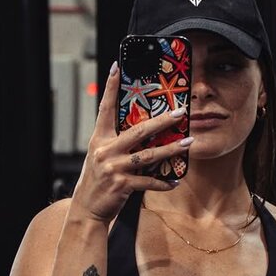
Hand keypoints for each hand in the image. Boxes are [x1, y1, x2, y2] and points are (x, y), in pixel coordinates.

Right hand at [71, 65, 191, 224]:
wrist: (87, 209)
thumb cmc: (97, 180)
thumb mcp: (102, 157)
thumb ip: (117, 143)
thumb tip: (145, 131)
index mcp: (99, 139)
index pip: (105, 108)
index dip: (110, 87)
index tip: (117, 67)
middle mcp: (106, 150)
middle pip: (139, 130)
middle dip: (162, 120)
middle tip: (180, 112)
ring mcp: (114, 168)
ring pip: (149, 155)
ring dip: (171, 149)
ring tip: (188, 142)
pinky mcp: (122, 185)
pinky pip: (148, 182)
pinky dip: (163, 182)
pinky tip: (175, 181)